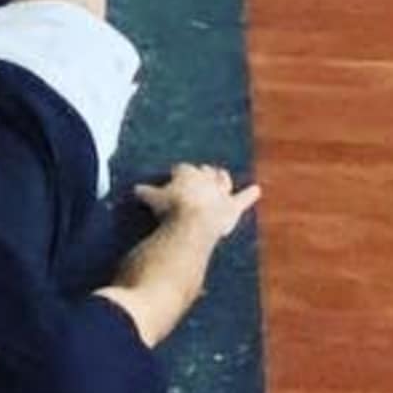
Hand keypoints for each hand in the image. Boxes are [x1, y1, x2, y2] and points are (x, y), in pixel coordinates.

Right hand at [134, 164, 261, 234]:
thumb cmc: (170, 209)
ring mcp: (220, 192)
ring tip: (221, 174)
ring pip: (223, 180)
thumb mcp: (153, 199)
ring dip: (221, 178)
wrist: (193, 223)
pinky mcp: (231, 208)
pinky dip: (250, 195)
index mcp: (186, 173)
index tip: (174, 177)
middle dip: (201, 173)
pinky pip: (243, 199)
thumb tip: (135, 189)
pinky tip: (257, 189)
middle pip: (204, 171)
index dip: (178, 174)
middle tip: (198, 174)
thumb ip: (146, 193)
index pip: (182, 170)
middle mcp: (206, 179)